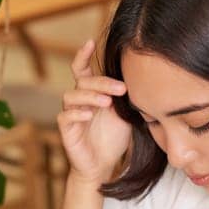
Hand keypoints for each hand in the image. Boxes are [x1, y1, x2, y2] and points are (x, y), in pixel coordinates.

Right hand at [57, 39, 132, 186]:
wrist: (103, 166)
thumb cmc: (114, 138)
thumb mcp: (124, 113)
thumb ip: (125, 97)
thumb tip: (143, 78)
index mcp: (90, 93)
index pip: (82, 70)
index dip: (83, 55)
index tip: (90, 42)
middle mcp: (78, 101)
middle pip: (82, 82)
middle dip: (102, 83)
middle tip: (121, 89)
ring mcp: (71, 115)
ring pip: (71, 96)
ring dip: (90, 96)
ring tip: (107, 103)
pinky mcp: (66, 131)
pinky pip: (65, 117)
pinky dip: (77, 114)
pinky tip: (90, 115)